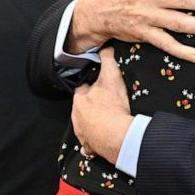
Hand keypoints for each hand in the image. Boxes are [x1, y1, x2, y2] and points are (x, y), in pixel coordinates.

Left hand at [72, 47, 132, 162]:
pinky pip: (89, 145)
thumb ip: (107, 59)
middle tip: (105, 103)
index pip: (82, 88)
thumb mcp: (112, 75)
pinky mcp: (90, 147)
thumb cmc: (112, 106)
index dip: (91, 85)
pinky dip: (93, 143)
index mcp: (80, 99)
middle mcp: (77, 117)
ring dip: (92, 124)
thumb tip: (105, 47)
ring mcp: (83, 133)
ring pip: (84, 126)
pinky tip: (101, 140)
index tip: (99, 85)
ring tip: (105, 121)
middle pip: (82, 108)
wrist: (117, 135)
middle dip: (91, 105)